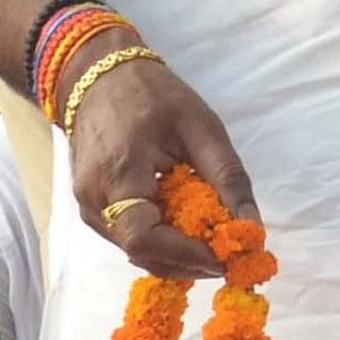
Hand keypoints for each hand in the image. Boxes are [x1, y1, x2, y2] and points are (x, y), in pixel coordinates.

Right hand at [66, 34, 258, 279]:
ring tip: (213, 241)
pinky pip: (127, 237)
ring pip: (134, 251)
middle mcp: (95, 200)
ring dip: (176, 254)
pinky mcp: (91, 209)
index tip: (225, 256)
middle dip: (187, 260)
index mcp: (119, 174)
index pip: (144, 238)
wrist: (101, 78)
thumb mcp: (202, 127)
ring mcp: (88, 208)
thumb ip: (228, 178)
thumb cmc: (154, 96)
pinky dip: (160, 241)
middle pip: (141, 252)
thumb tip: (252, 227)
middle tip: (228, 254)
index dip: (186, 254)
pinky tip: (187, 230)